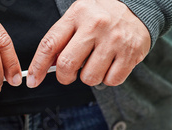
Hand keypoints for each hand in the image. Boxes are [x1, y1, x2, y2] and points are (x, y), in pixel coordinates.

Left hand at [27, 0, 149, 87]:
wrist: (139, 6)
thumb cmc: (102, 15)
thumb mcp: (79, 17)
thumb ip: (62, 39)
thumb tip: (46, 66)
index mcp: (77, 14)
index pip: (50, 44)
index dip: (37, 66)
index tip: (32, 81)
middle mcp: (95, 25)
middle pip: (67, 65)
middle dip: (64, 77)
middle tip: (69, 75)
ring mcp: (114, 40)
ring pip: (89, 77)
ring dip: (90, 77)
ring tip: (96, 63)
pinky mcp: (131, 53)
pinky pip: (111, 80)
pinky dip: (108, 79)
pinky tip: (110, 65)